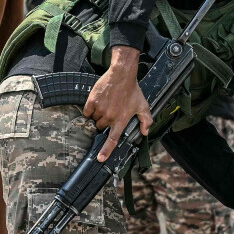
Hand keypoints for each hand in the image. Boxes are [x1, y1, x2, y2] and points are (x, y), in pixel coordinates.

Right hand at [84, 46, 150, 161]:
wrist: (122, 74)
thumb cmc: (132, 90)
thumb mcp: (143, 105)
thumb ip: (146, 120)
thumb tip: (145, 132)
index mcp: (121, 120)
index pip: (112, 140)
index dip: (106, 151)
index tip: (100, 158)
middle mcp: (110, 117)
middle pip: (101, 127)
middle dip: (104, 122)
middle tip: (111, 111)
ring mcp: (100, 109)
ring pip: (94, 119)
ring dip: (98, 115)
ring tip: (106, 104)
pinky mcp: (92, 101)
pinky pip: (87, 111)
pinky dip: (90, 109)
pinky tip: (97, 102)